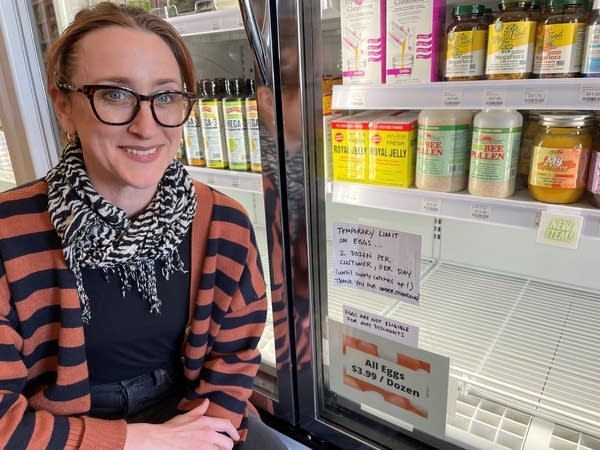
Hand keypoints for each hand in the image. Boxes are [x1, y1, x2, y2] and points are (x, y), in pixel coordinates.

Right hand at [124, 399, 239, 449]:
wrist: (160, 440)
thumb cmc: (171, 429)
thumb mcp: (187, 416)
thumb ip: (199, 410)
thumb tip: (206, 402)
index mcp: (206, 423)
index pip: (227, 425)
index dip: (234, 432)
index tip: (236, 436)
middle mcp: (208, 434)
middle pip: (227, 443)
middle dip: (227, 446)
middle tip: (223, 448)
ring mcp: (204, 447)